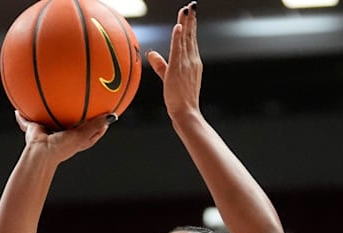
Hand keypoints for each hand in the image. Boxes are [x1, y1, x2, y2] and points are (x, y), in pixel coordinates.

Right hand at [16, 111, 112, 164]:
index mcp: (74, 140)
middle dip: (71, 115)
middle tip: (78, 103)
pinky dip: (21, 116)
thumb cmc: (61, 148)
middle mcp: (60, 136)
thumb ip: (96, 125)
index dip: (96, 124)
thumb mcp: (82, 136)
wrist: (41, 153)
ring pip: (47, 119)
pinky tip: (18, 108)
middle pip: (68, 124)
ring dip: (46, 112)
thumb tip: (113, 116)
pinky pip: (26, 120)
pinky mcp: (34, 129)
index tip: (104, 114)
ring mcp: (46, 132)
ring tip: (47, 99)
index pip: (88, 133)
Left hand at [146, 2, 201, 119]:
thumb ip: (160, 64)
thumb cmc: (179, 99)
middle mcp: (191, 60)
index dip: (189, 25)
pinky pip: (179, 49)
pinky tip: (178, 26)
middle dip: (191, 19)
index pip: (190, 39)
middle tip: (192, 5)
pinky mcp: (179, 68)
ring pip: (186, 39)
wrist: (186, 112)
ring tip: (187, 9)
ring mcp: (187, 63)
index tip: (189, 13)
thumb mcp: (168, 77)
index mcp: (192, 61)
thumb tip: (151, 53)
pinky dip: (178, 37)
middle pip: (190, 35)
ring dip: (186, 22)